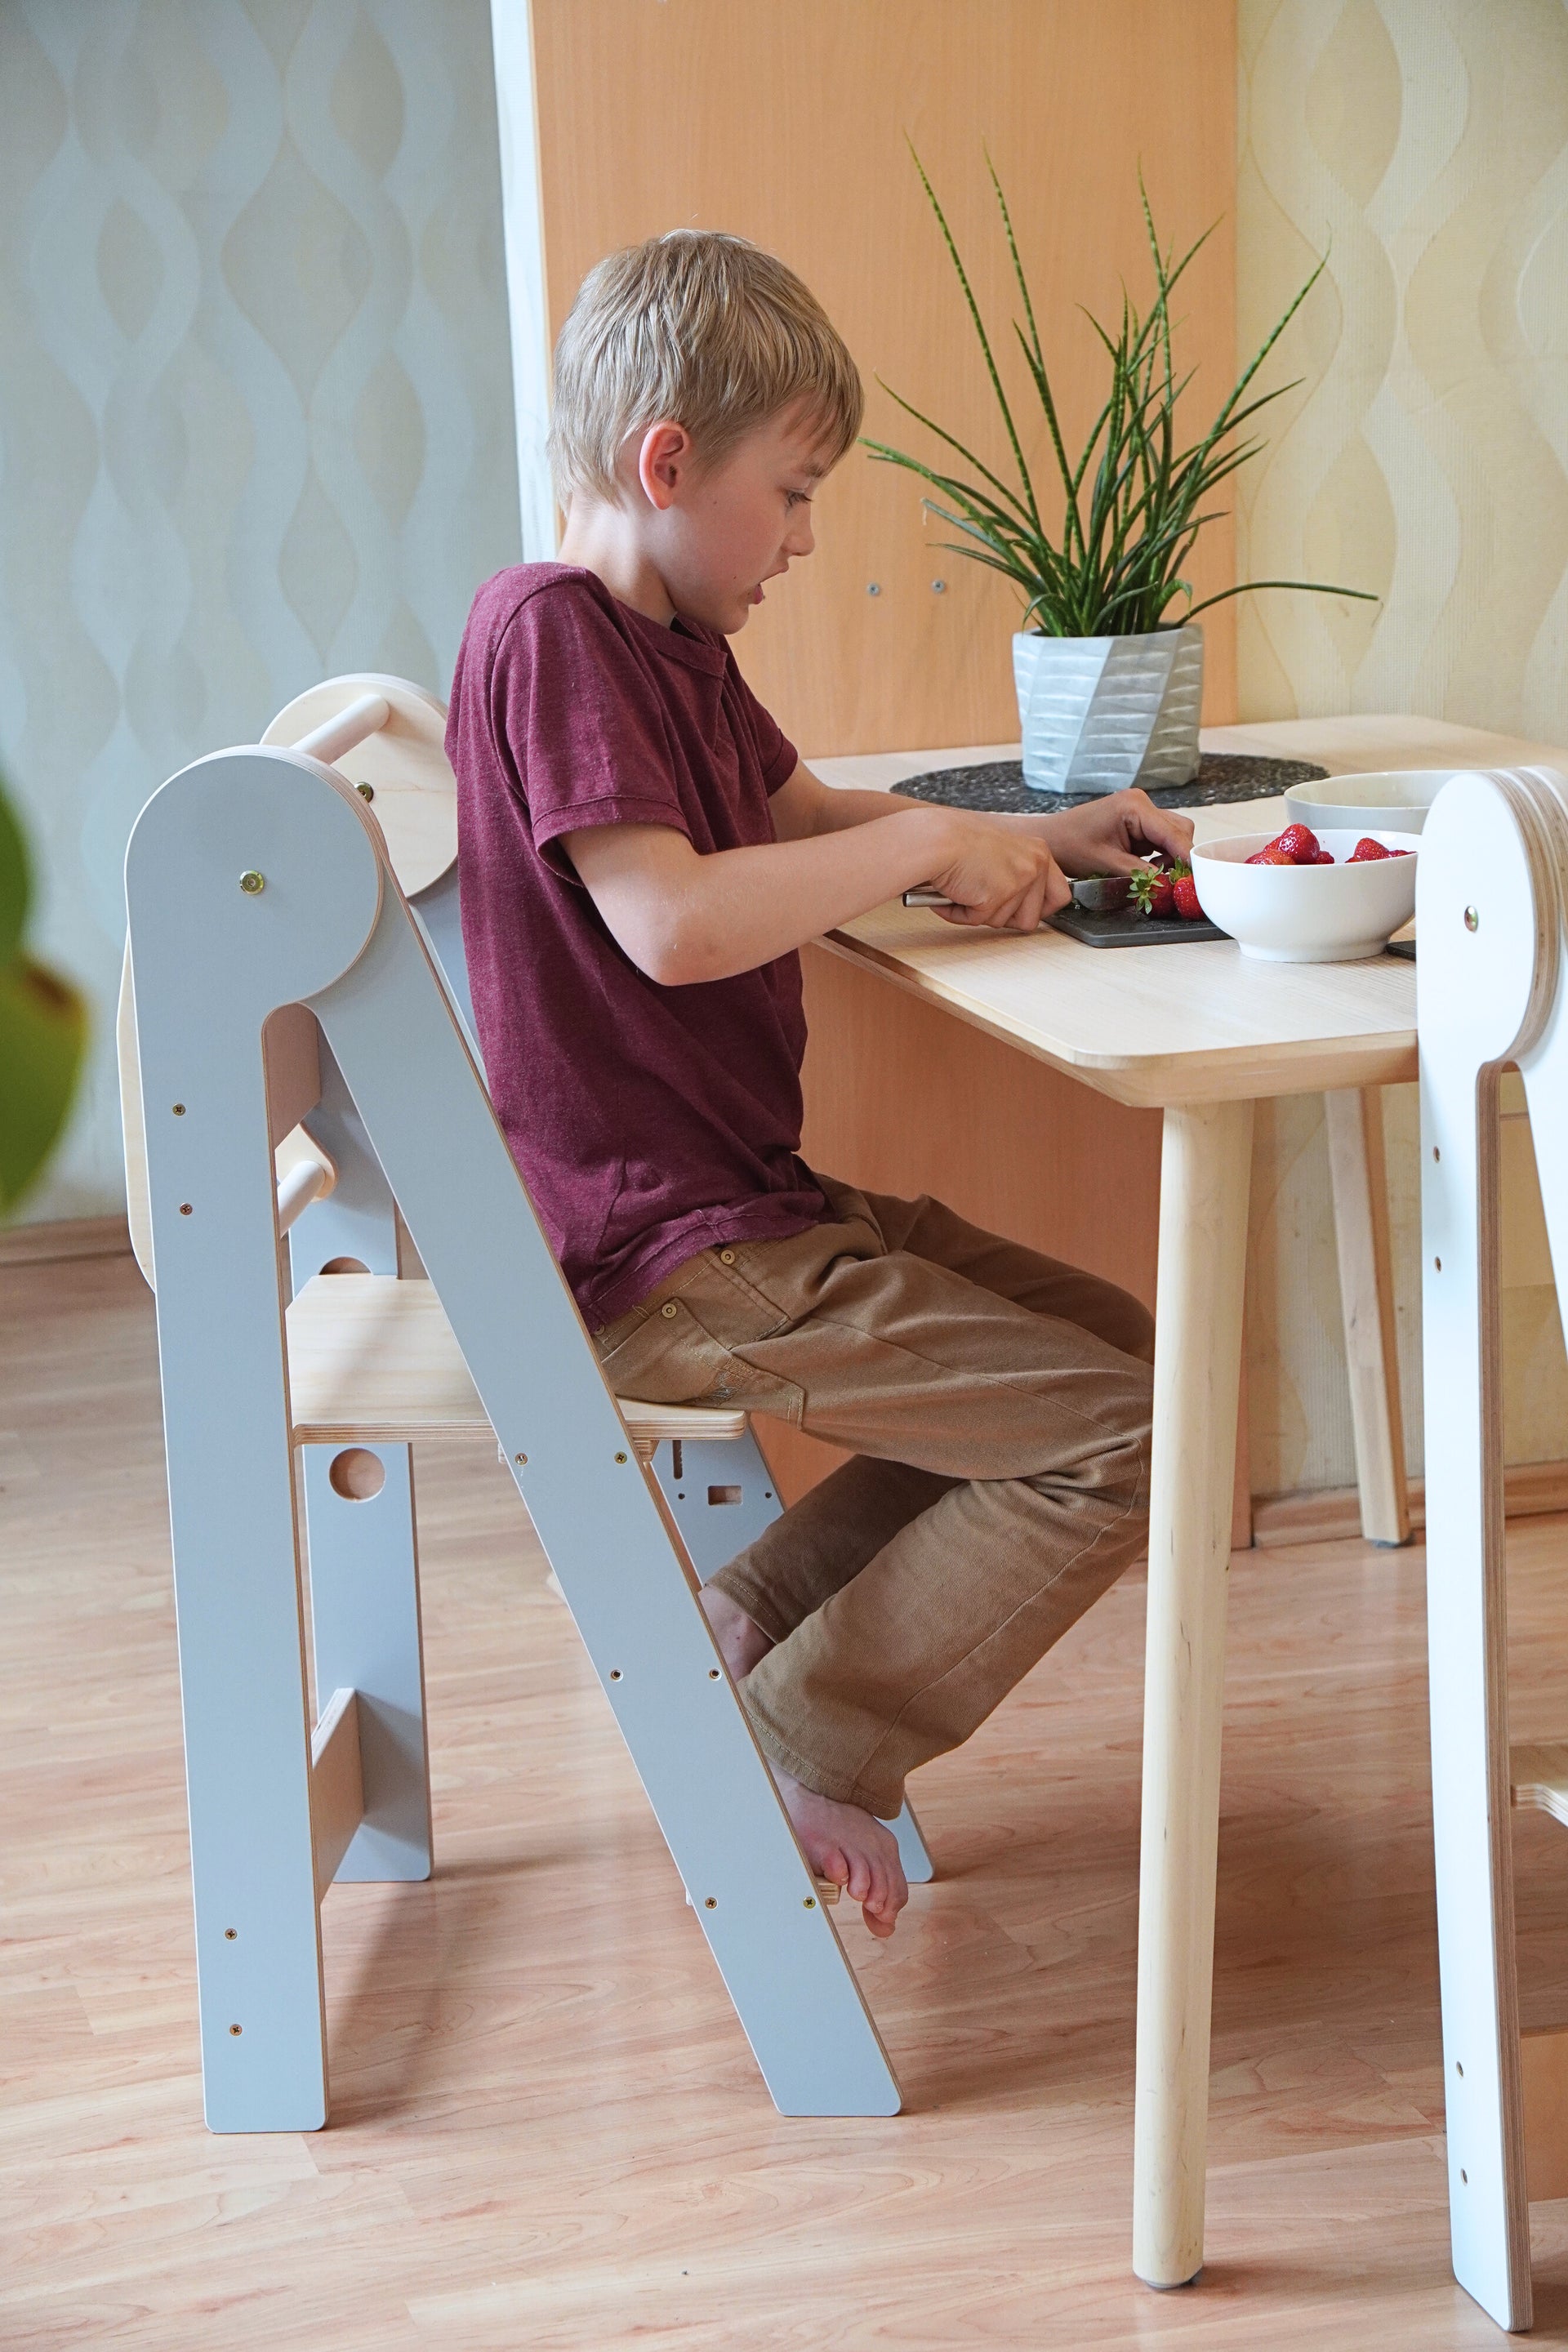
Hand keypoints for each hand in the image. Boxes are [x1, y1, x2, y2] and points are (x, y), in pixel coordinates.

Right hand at [927, 811, 1070, 931]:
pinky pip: (978, 921)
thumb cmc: (958, 840)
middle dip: (1006, 916)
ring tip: (966, 889)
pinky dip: (961, 913)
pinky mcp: (996, 897)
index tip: (1024, 909)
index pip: (1060, 895)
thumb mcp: (1002, 852)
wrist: (936, 839)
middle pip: (1032, 917)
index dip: (1040, 908)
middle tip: (985, 901)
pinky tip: (954, 894)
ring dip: (981, 913)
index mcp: (1039, 852)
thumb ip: (1017, 873)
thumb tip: (1019, 904)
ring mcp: (1018, 882)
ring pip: (1004, 922)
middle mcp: (1034, 865)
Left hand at [1030, 789, 1195, 877]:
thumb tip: (1168, 886)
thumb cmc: (1070, 846)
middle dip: (1178, 857)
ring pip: (1172, 835)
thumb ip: (1141, 873)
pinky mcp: (1137, 822)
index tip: (1198, 876)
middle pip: (1179, 830)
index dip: (1188, 856)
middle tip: (1169, 881)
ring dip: (1168, 858)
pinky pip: (1159, 839)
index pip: (1173, 833)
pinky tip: (1144, 869)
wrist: (1049, 839)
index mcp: (1135, 806)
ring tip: (1149, 875)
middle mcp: (1141, 803)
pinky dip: (1159, 856)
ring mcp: (1140, 811)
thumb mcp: (1107, 864)